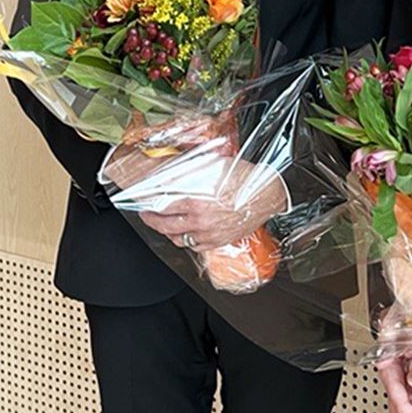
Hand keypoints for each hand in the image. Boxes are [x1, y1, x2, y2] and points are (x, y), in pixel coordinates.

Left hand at [138, 155, 287, 248]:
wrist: (267, 195)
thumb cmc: (246, 179)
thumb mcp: (214, 167)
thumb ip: (190, 171)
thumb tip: (171, 173)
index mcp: (197, 201)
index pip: (163, 206)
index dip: (150, 205)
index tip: (144, 203)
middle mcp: (200, 221)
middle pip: (166, 225)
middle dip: (152, 220)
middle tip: (146, 215)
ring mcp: (209, 234)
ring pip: (179, 238)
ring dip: (168, 231)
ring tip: (164, 223)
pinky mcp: (218, 241)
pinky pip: (195, 246)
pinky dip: (186, 239)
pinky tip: (185, 231)